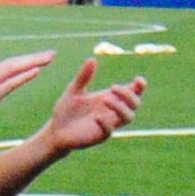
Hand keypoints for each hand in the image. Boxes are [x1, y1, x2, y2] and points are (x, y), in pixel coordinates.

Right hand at [0, 49, 61, 143]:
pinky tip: (36, 71)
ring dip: (31, 62)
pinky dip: (22, 77)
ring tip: (48, 59)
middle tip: (51, 54)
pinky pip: (8, 85)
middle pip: (11, 63)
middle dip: (33, 58)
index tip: (41, 58)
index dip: (25, 60)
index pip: (6, 66)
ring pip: (11, 69)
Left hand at [31, 59, 146, 154]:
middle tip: (113, 87)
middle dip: (129, 95)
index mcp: (111, 99)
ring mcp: (108, 124)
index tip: (138, 80)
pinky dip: (106, 123)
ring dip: (121, 107)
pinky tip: (96, 117)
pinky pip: (109, 131)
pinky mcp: (99, 136)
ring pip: (128, 117)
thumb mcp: (74, 90)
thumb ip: (83, 77)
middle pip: (135, 104)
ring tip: (106, 98)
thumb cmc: (67, 110)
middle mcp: (113, 112)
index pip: (133, 92)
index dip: (140, 86)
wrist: (54, 130)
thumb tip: (92, 59)